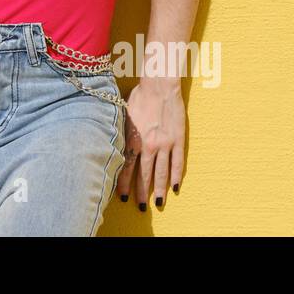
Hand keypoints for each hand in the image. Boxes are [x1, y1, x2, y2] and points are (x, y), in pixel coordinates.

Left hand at [116, 78, 185, 210]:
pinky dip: (176, 176)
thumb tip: (115, 147)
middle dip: (141, 192)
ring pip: (162, 173)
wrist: (159, 86)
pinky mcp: (178, 140)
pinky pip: (178, 163)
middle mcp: (148, 146)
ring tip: (159, 203)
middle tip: (140, 207)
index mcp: (133, 140)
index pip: (127, 168)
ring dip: (160, 189)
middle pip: (144, 175)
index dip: (124, 184)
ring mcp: (165, 144)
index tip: (123, 196)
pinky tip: (175, 187)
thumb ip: (122, 134)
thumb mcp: (123, 116)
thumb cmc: (139, 97)